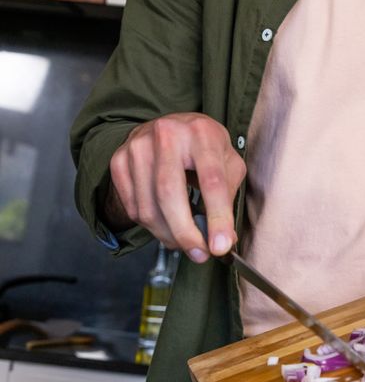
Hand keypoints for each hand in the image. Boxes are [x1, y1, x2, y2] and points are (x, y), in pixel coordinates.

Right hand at [105, 113, 246, 261]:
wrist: (171, 127)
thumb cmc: (205, 148)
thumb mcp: (228, 162)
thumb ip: (228, 197)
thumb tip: (223, 240)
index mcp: (202, 132)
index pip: (211, 180)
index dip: (217, 217)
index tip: (220, 246)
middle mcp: (166, 134)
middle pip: (169, 193)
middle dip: (185, 233)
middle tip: (199, 254)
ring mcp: (137, 146)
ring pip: (148, 207)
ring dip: (168, 235)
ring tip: (185, 241)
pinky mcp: (119, 161)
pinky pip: (133, 208)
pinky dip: (151, 227)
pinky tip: (166, 224)